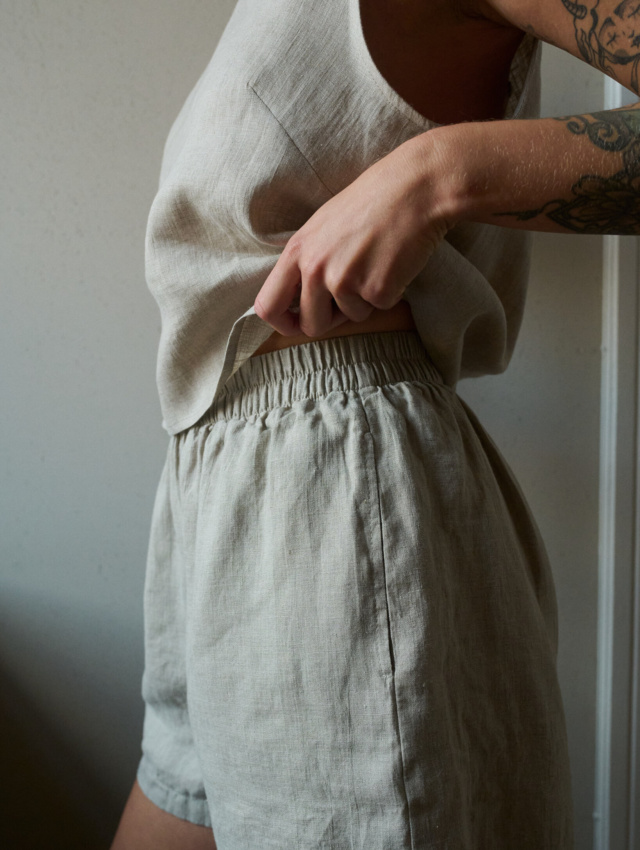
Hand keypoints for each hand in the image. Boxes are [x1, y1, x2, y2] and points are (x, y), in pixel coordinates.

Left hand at [253, 135, 454, 336]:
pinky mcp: (377, 289)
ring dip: (366, 300)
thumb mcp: (322, 226)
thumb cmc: (372, 202)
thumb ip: (307, 261)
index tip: (298, 323)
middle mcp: (315, 268)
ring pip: (352, 317)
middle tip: (350, 298)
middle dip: (331, 321)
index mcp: (297, 251)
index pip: (267, 306)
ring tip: (378, 261)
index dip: (283, 323)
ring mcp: (346, 280)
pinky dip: (391, 292)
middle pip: (311, 325)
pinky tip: (395, 261)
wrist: (415, 187)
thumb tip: (298, 300)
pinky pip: (380, 307)